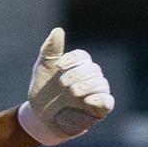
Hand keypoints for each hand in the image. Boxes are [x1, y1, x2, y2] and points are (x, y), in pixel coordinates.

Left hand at [17, 27, 113, 145]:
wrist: (40, 117)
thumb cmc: (44, 90)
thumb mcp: (43, 68)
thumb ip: (51, 49)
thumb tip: (58, 30)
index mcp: (78, 65)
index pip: (82, 56)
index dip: (72, 60)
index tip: (58, 67)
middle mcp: (90, 77)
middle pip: (92, 69)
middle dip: (77, 75)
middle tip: (62, 84)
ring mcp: (95, 93)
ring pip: (101, 84)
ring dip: (86, 86)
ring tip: (72, 92)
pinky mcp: (99, 110)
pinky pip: (107, 102)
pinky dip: (100, 99)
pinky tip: (87, 100)